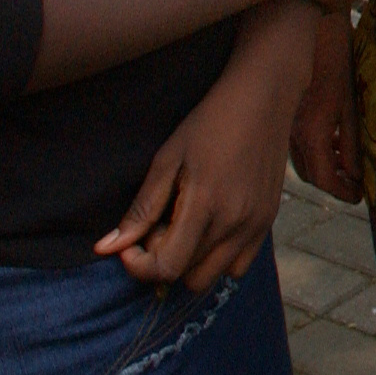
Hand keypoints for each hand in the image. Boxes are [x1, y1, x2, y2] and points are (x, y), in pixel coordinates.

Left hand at [95, 65, 296, 293]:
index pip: (166, 268)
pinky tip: (210, 227)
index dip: (139, 265)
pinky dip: (218, 258)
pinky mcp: (269, 221)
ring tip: (186, 227)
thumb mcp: (168, 158)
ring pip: (214, 277)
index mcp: (206, 205)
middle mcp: (235, 222)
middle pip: (188, 277)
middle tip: (161, 226)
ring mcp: (256, 225)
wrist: (264, 97)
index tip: (129, 245)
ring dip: (192, 262)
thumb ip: (141, 209)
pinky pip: (238, 265)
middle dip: (165, 260)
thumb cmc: (210, 121)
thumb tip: (106, 248)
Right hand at [288, 9, 362, 202]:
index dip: (344, 192)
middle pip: (312, 175)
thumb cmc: (336, 56)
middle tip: (355, 183)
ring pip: (302, 160)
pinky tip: (329, 140)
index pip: (325, 179)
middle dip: (334, 183)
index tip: (360, 195)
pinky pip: (295, 144)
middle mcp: (292, 134)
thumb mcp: (350, 101)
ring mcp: (283, 125)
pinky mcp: (280, 114)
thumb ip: (351, 141)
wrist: (304, 24)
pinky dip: (312, 150)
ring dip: (323, 167)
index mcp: (313, 132)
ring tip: (345, 163)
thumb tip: (355, 173)